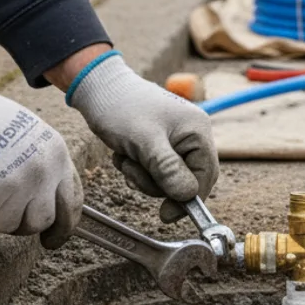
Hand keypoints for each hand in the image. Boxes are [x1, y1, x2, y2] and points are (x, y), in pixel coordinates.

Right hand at [0, 59, 81, 247]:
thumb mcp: (28, 134)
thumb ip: (42, 165)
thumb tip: (46, 199)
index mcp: (56, 155)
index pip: (71, 202)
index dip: (63, 227)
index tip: (53, 240)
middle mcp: (41, 174)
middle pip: (39, 222)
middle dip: (20, 222)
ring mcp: (13, 189)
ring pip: (5, 225)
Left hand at [66, 52, 217, 222]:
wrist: (99, 89)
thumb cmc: (122, 109)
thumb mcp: (145, 142)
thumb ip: (168, 169)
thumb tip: (188, 196)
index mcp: (198, 131)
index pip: (205, 175)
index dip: (188, 198)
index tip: (165, 215)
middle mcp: (193, 135)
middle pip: (187, 179)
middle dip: (157, 181)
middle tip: (133, 169)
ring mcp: (177, 139)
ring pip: (168, 178)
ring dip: (143, 175)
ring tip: (126, 158)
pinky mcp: (161, 144)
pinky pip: (156, 170)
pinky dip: (138, 169)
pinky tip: (125, 154)